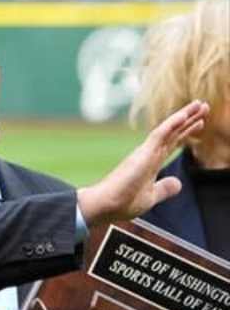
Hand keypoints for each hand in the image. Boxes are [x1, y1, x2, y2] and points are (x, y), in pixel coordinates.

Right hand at [78, 100, 208, 226]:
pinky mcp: (142, 153)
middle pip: (173, 133)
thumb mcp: (150, 197)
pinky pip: (160, 134)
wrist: (105, 205)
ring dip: (185, 116)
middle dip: (190, 120)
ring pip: (169, 129)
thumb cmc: (122, 203)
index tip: (199, 123)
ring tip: (201, 104)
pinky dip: (172, 124)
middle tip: (204, 106)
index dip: (186, 133)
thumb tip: (179, 183)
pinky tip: (184, 116)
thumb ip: (164, 189)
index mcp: (151, 164)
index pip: (172, 144)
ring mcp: (145, 152)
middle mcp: (149, 155)